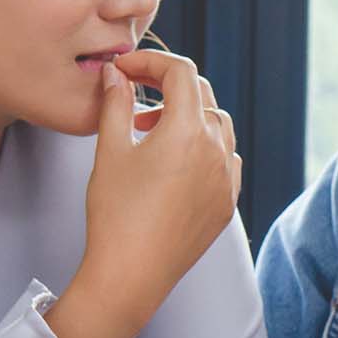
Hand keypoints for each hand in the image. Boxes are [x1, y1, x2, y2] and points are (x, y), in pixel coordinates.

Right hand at [44, 50, 240, 337]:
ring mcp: (227, 178)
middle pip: (201, 94)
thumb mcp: (109, 151)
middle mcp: (217, 149)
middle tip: (133, 93)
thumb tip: (115, 75)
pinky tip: (174, 162)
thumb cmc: (115, 214)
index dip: (150, 62)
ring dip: (187, 116)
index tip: (123, 70)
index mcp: (187, 130)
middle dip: (167, 85)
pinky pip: (226, 159)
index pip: (180, 72)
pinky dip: (204, 147)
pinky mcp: (227, 203)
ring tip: (149, 132)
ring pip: (218, 126)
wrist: (132, 276)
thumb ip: (114, 104)